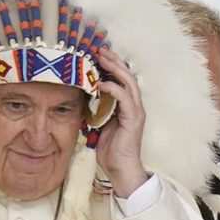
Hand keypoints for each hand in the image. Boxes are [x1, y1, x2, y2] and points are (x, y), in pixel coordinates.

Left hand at [92, 49, 149, 196]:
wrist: (120, 169)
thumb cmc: (110, 150)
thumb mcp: (99, 125)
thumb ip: (96, 110)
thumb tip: (84, 99)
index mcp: (127, 106)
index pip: (121, 80)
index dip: (112, 66)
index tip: (98, 55)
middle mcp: (134, 105)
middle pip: (127, 76)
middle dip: (114, 61)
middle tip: (100, 49)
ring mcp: (136, 111)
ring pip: (129, 82)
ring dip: (115, 68)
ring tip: (102, 58)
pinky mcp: (133, 119)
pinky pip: (125, 98)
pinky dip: (113, 88)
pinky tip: (102, 83)